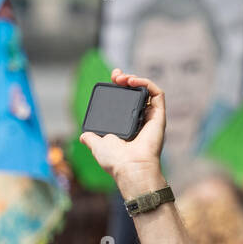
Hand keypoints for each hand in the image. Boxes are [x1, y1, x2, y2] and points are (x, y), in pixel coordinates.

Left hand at [78, 68, 165, 193]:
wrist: (129, 167)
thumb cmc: (115, 160)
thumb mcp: (97, 146)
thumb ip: (91, 138)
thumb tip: (83, 136)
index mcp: (128, 127)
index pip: (126, 103)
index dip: (119, 89)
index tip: (111, 81)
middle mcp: (141, 122)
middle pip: (137, 93)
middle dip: (126, 80)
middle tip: (116, 76)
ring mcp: (151, 118)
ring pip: (148, 91)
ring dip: (136, 79)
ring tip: (122, 78)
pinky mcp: (159, 116)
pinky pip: (158, 94)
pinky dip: (146, 83)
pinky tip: (132, 81)